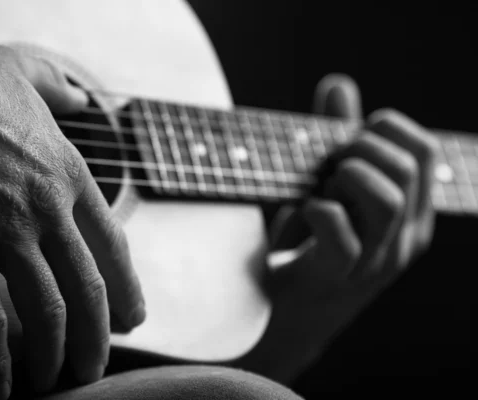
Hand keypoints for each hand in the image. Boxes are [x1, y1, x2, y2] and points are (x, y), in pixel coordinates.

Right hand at [0, 4, 144, 398]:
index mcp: (69, 174)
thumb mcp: (28, 75)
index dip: (128, 289)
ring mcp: (6, 231)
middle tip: (95, 367)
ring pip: (47, 310)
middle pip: (89, 289)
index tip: (133, 317)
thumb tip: (80, 95)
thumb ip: (60, 90)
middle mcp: (47, 209)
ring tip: (51, 381)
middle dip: (98, 337)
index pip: (112, 245)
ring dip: (53, 354)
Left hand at [241, 74, 436, 381]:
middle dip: (359, 148)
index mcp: (408, 214)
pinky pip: (340, 232)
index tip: (346, 139)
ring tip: (318, 189)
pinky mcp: (336, 278)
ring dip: (343, 178)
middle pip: (406, 166)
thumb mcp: (328, 189)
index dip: (384, 128)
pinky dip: (317, 210)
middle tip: (327, 165)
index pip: (423, 150)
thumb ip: (335, 139)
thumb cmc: (306, 245)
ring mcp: (374, 263)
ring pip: (385, 198)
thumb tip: (337, 83)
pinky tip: (302, 211)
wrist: (282, 316)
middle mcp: (403, 239)